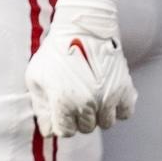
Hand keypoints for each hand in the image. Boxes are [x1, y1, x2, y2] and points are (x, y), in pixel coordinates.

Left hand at [25, 23, 135, 137]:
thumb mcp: (36, 76)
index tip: (60, 110)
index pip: (64, 132)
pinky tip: (106, 94)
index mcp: (63, 102)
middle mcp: (87, 104)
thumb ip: (40, 106)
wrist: (83, 28)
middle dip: (78, 117)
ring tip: (90, 94)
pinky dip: (117, 108)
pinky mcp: (125, 90)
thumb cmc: (55, 52)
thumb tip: (47, 130)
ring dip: (98, 113)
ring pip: (105, 123)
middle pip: (85, 128)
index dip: (61, 122)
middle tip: (75, 97)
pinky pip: (124, 114)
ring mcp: (108, 98)